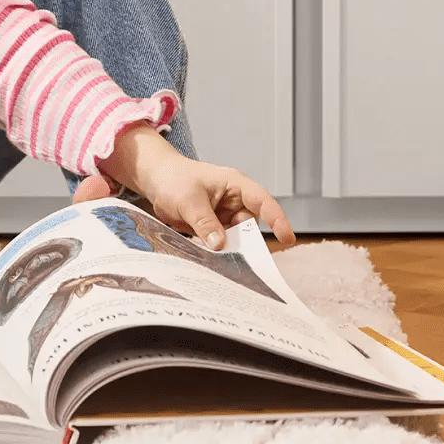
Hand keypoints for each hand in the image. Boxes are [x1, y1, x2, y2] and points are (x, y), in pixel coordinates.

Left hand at [79, 124, 296, 250]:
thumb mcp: (188, 200)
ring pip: (238, 237)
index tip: (287, 238)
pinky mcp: (216, 226)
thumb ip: (204, 222)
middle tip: (244, 262)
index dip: (277, 219)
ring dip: (232, 249)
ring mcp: (226, 214)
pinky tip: (214, 263)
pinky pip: (224, 242)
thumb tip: (220, 245)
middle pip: (251, 224)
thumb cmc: (174, 179)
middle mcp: (235, 200)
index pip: (262, 201)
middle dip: (248, 242)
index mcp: (235, 184)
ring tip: (224, 264)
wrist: (156, 180)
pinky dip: (221, 252)